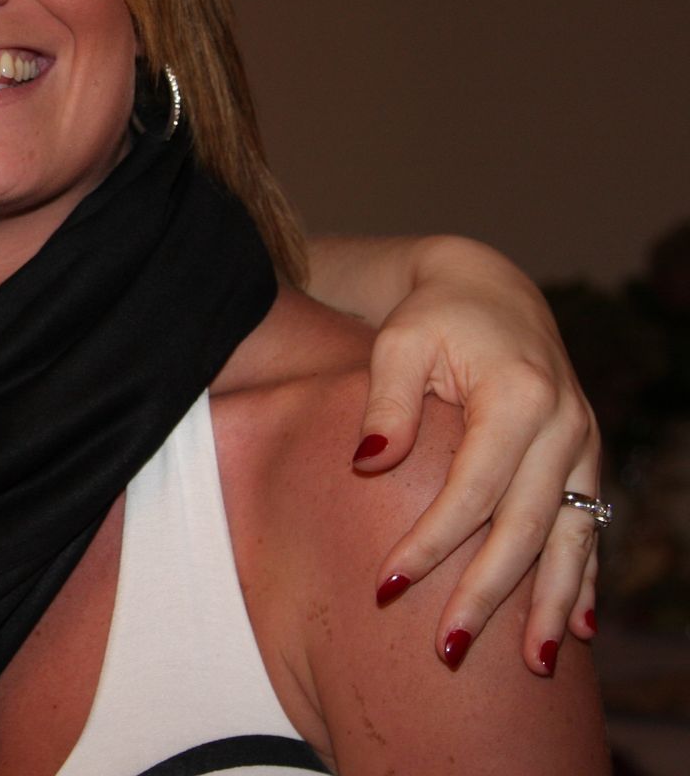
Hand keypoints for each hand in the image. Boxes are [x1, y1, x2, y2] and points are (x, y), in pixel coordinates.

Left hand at [351, 236, 599, 675]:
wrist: (488, 290)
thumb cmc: (431, 317)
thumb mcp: (398, 343)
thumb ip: (385, 403)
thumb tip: (367, 464)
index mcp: (519, 396)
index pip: (472, 489)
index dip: (431, 542)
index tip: (387, 586)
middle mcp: (564, 427)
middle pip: (524, 527)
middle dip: (487, 592)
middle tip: (446, 647)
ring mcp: (582, 447)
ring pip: (568, 540)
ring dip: (547, 605)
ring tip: (530, 666)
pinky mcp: (585, 460)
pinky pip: (589, 530)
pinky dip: (581, 580)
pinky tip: (577, 629)